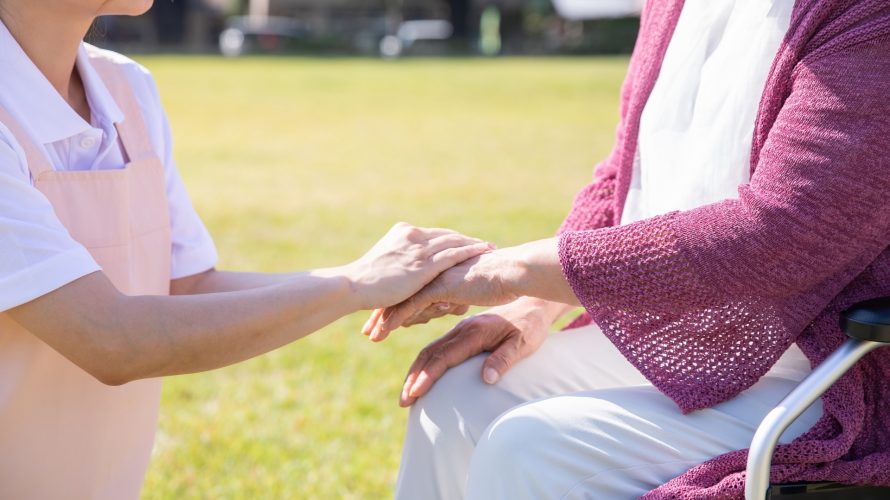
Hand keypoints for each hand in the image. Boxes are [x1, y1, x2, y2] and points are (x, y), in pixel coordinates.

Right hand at [343, 222, 492, 309]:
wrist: (353, 285)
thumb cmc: (364, 282)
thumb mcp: (383, 265)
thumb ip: (398, 263)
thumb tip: (405, 273)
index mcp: (402, 232)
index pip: (434, 234)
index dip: (452, 239)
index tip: (467, 242)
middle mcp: (413, 236)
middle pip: (447, 236)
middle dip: (467, 240)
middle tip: (486, 244)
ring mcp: (418, 249)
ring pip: (454, 242)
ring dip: (474, 245)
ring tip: (491, 248)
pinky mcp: (423, 264)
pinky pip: (453, 254)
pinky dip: (470, 251)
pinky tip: (484, 253)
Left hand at [367, 247, 524, 340]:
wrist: (514, 272)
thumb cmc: (500, 282)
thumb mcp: (470, 290)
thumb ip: (455, 295)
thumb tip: (447, 302)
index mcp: (438, 271)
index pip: (409, 287)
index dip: (394, 303)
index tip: (379, 318)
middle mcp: (432, 272)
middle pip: (400, 293)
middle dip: (382, 312)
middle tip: (367, 330)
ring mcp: (435, 277)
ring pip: (402, 299)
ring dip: (384, 318)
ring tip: (371, 335)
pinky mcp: (440, 285)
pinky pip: (412, 304)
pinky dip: (396, 317)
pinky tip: (384, 330)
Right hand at [397, 298, 571, 406]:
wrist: (533, 304)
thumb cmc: (531, 327)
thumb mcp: (523, 343)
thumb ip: (504, 359)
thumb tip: (486, 379)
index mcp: (475, 332)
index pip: (444, 356)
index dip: (427, 376)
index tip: (415, 393)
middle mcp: (463, 329)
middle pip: (430, 353)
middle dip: (414, 377)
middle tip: (404, 401)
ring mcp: (461, 329)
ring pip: (430, 350)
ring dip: (416, 371)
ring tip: (407, 393)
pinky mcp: (462, 331)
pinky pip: (438, 347)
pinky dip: (425, 362)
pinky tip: (421, 376)